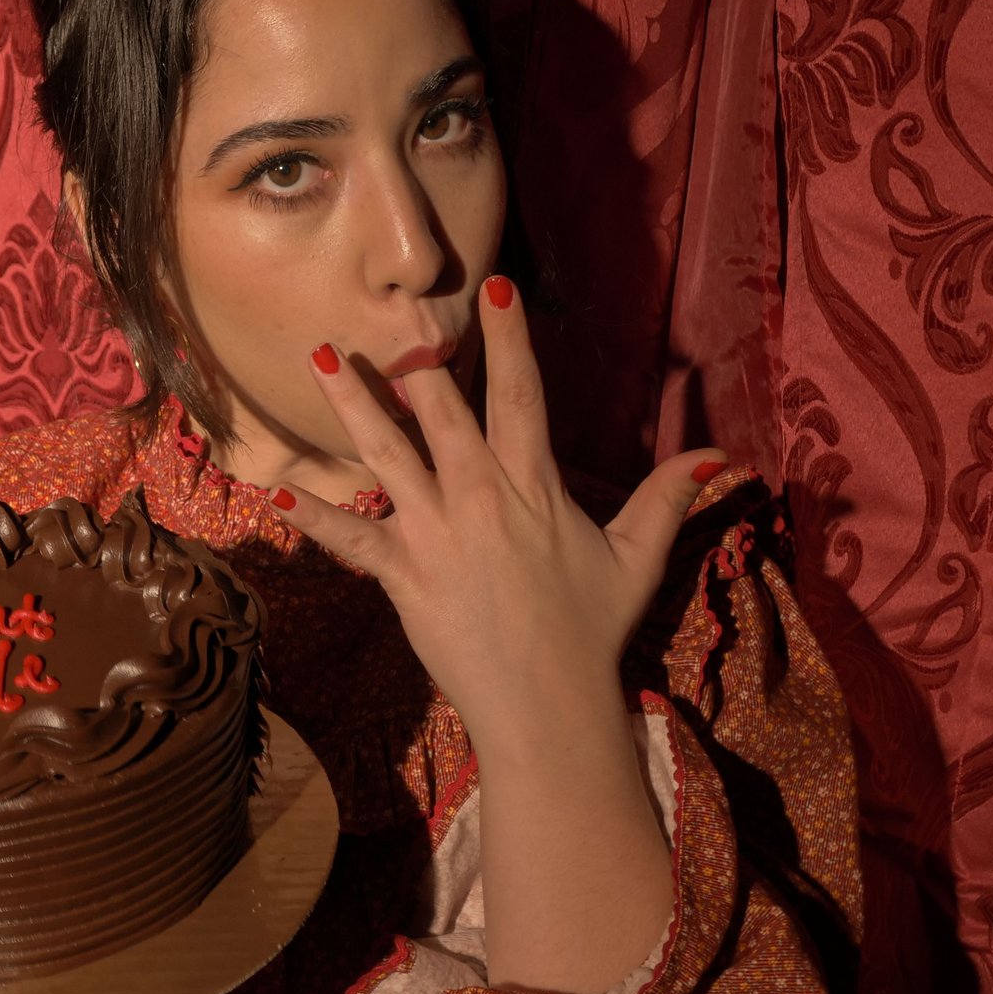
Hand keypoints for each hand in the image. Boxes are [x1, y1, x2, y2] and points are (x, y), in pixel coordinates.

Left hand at [274, 274, 723, 749]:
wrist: (547, 706)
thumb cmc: (591, 632)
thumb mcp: (637, 557)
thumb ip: (668, 497)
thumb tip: (720, 454)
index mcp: (535, 486)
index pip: (521, 395)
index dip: (508, 339)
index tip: (494, 287)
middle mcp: (481, 498)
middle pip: (442, 413)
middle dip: (414, 362)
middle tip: (388, 316)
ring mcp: (437, 535)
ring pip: (386, 456)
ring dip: (351, 407)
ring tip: (318, 361)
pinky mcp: (404, 576)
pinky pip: (350, 539)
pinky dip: (312, 517)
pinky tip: (272, 494)